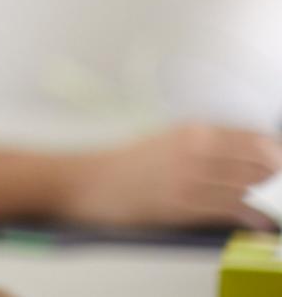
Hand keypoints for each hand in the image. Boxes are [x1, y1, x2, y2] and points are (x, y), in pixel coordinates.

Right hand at [65, 124, 281, 229]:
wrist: (89, 182)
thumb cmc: (125, 164)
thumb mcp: (166, 141)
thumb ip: (203, 145)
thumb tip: (244, 156)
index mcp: (192, 129)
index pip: (254, 138)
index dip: (275, 152)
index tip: (279, 165)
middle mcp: (196, 149)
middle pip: (259, 162)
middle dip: (277, 176)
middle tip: (280, 186)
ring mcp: (191, 177)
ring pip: (251, 186)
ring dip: (271, 198)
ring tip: (277, 206)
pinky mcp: (184, 204)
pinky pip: (233, 209)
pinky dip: (255, 217)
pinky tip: (264, 224)